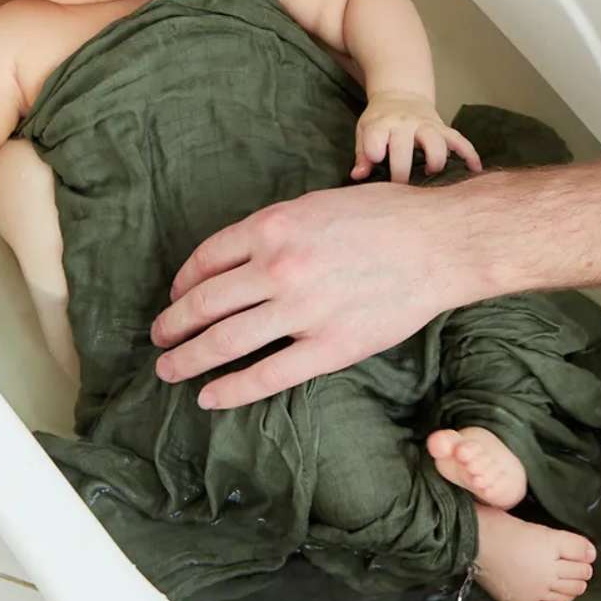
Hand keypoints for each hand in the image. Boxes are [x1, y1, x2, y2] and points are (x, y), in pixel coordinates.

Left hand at [150, 181, 469, 408]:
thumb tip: (243, 258)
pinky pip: (266, 375)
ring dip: (188, 359)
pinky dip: (230, 389)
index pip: (206, 260)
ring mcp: (301, 310)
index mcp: (273, 226)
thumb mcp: (318, 203)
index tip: (176, 298)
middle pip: (204, 303)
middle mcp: (278, 267)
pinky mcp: (329, 347)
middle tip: (158, 339)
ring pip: (224, 341)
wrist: (442, 243)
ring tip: (169, 369)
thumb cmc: (387, 216)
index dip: (183, 283)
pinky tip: (210, 397)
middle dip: (172, 325)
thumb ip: (278, 229)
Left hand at [352, 91, 481, 183]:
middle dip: (403, 170)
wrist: (401, 95)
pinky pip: (459, 140)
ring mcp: (426, 124)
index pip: (376, 135)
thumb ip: (362, 155)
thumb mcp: (365, 131)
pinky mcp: (443, 128)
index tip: (377, 161)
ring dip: (436, 159)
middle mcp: (405, 123)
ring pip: (436, 140)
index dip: (374, 150)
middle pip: (406, 145)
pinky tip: (474, 170)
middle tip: (401, 189)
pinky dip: (469, 153)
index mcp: (382, 124)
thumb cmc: (380, 121)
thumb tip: (358, 176)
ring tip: (431, 173)